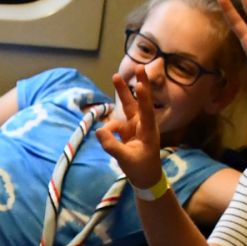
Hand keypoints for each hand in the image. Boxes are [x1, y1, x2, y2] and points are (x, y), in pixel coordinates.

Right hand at [97, 67, 165, 189]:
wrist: (146, 178)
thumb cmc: (141, 169)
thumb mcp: (126, 159)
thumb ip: (112, 146)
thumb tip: (98, 131)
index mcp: (148, 132)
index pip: (147, 112)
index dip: (144, 98)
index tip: (140, 84)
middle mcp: (143, 125)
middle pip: (139, 102)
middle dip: (137, 84)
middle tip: (139, 67)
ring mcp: (135, 127)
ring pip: (127, 107)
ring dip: (122, 92)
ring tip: (115, 76)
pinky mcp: (127, 131)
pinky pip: (114, 123)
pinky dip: (108, 127)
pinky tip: (104, 136)